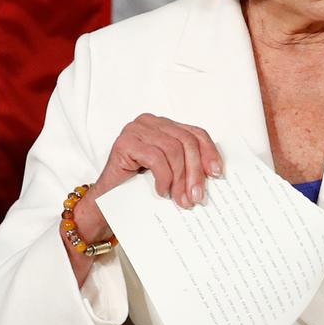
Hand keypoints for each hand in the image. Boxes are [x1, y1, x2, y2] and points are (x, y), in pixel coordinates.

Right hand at [73, 114, 222, 243]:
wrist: (106, 202)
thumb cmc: (139, 186)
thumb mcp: (170, 172)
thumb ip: (187, 165)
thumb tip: (214, 174)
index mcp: (165, 125)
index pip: (196, 133)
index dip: (209, 153)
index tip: (217, 174)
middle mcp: (151, 122)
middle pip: (187, 142)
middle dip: (195, 172)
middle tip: (197, 196)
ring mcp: (136, 129)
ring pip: (173, 150)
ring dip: (180, 179)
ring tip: (181, 199)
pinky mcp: (125, 142)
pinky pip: (156, 158)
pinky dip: (163, 177)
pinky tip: (161, 191)